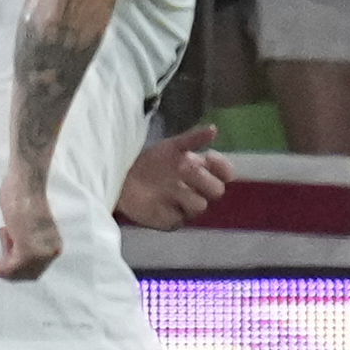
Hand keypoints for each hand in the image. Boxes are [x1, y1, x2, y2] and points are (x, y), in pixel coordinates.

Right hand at [0, 162, 62, 280]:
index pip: (36, 270)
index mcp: (54, 244)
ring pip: (18, 272)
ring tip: (3, 234)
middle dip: (9, 266)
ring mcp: (41, 251)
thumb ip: (28, 241)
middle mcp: (51, 250)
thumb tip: (15, 255)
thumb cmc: (23, 199)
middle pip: (28, 275)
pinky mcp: (28, 248)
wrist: (25, 183)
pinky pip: (10, 268)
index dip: (16, 269)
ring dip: (3, 262)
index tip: (1, 259)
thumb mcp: (29, 226)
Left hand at [114, 125, 233, 230]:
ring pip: (200, 205)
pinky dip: (172, 208)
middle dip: (201, 178)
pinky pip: (180, 218)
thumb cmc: (150, 162)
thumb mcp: (171, 146)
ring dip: (185, 192)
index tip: (209, 156)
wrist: (123, 178)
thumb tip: (213, 129)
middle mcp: (198, 191)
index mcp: (202, 173)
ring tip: (168, 184)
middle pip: (217, 190)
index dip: (223, 167)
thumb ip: (193, 139)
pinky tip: (160, 200)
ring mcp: (185, 208)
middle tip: (181, 166)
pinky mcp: (171, 221)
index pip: (226, 174)